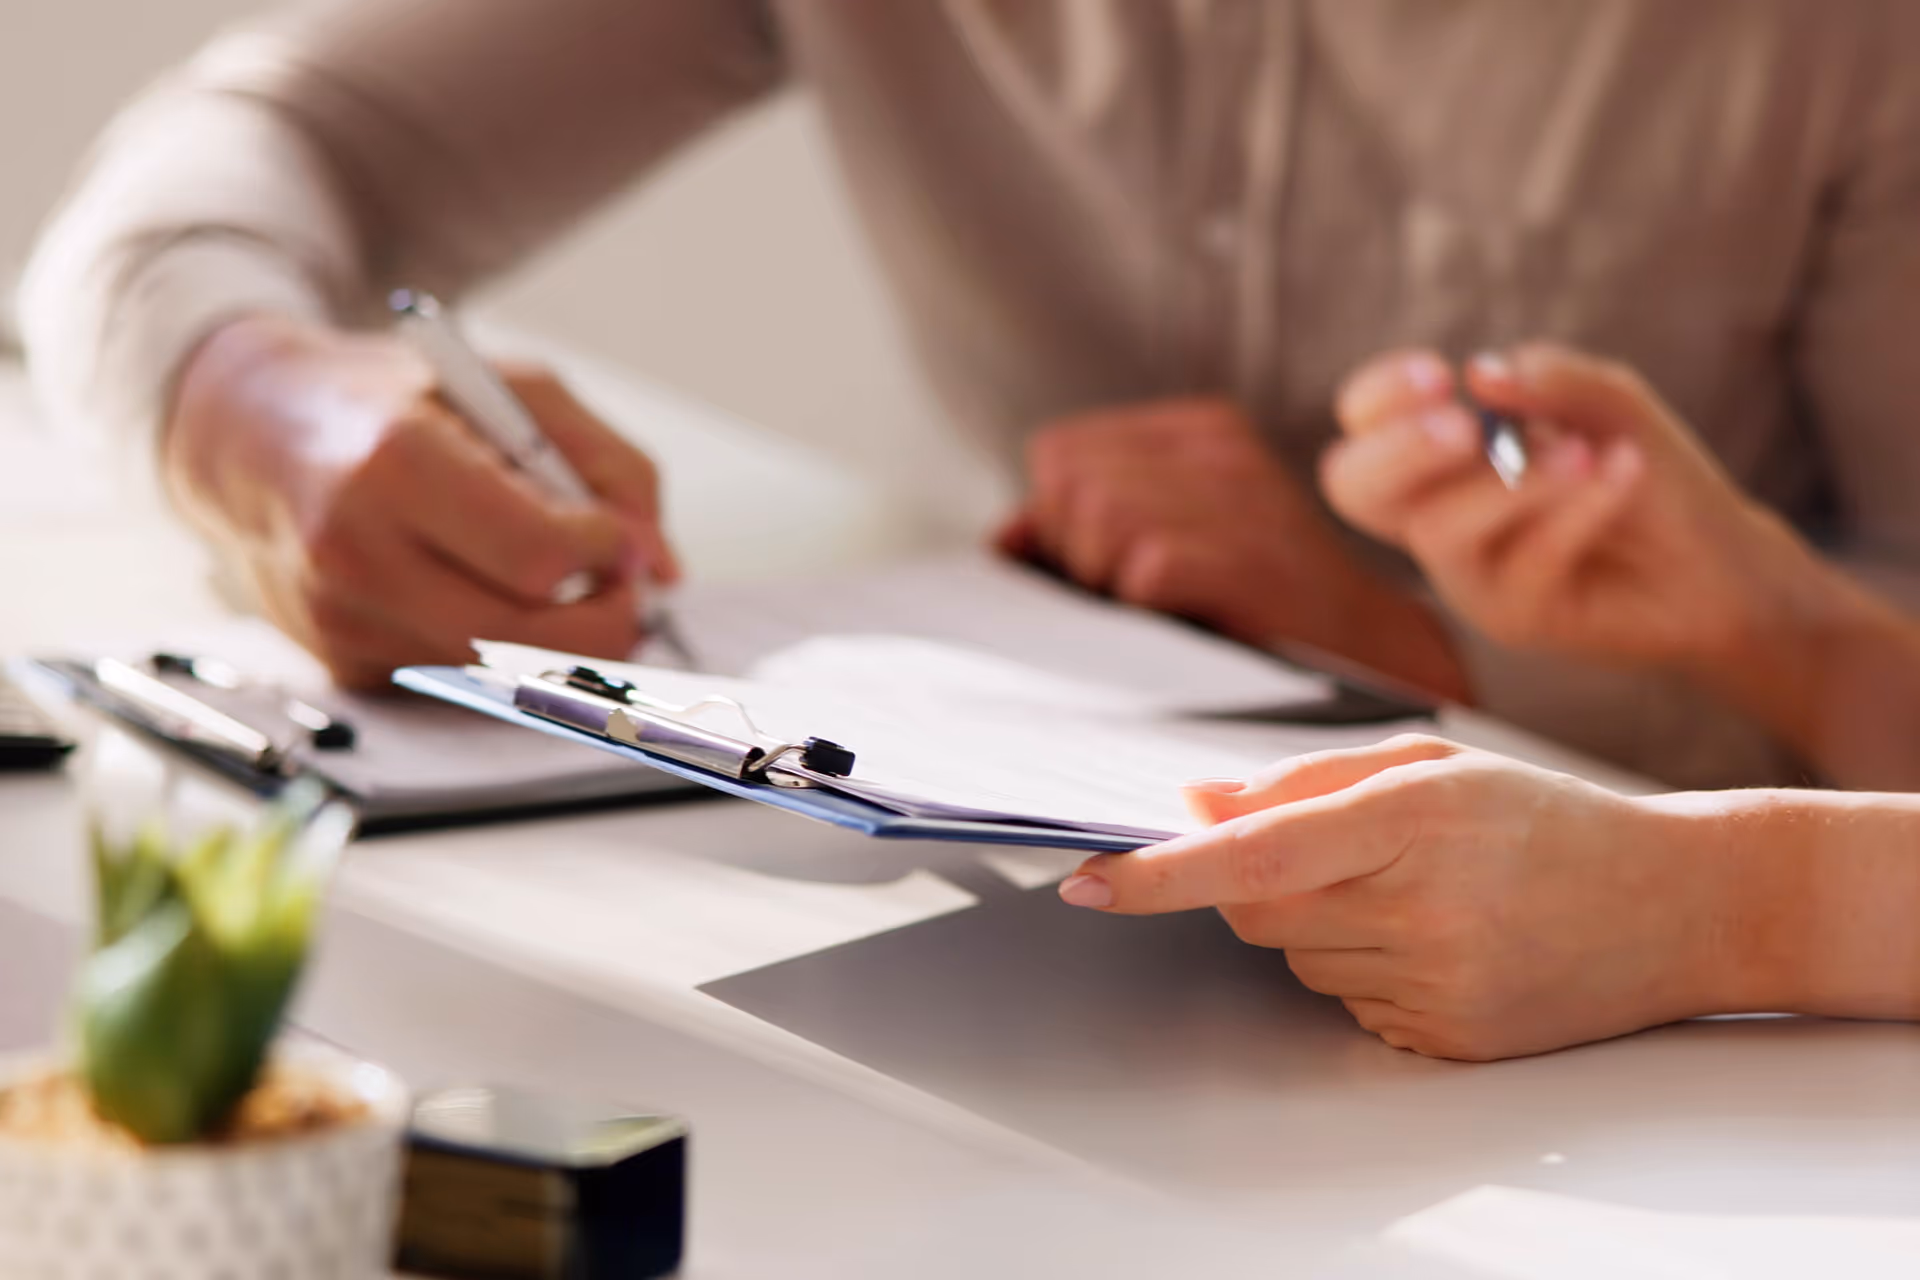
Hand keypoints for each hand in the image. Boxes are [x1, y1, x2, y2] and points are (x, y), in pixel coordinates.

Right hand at [164, 314, 679, 686]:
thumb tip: (664, 565)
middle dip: (606, 620)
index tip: (618, 538)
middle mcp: (356, 550)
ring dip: (560, 641)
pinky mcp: (342, 665)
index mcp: (396, 462)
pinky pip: (460, 680)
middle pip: (527, 638)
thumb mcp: (512, 390)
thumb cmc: (395, 403)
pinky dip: (497, 650)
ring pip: (501, 671)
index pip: (539, 558)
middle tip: (623, 586)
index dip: (607, 556)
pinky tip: (481, 595)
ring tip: (562, 586)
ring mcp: (342, 618)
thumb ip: (609, 466)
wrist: (250, 434)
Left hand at [999, 398, 1471, 701]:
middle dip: (1074, 550)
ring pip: (1099, 516)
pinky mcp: (1249, 557)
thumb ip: (1083, 528)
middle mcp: (1220, 450)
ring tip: (1157, 610)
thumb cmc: (1253, 608)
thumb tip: (1009, 537)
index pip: (1061, 452)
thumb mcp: (1171, 543)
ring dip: (1107, 581)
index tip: (1103, 568)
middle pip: (1068, 480)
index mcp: (1199, 431)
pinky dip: (1143, 607)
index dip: (1058, 519)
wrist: (1370, 654)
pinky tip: (1181, 624)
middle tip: (1127, 596)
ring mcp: (1240, 498)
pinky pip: (1143, 568)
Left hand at [1056, 736, 1745, 1060]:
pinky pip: (1348, 1007)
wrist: (1680, 904)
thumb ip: (1304, 780)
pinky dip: (1364, 971)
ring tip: (1421, 897)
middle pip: (1255, 914)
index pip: (1252, 857)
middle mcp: (1422, 909)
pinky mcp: (1448, 1041)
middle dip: (1256, 883)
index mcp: (1414, 817)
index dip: (1159, 874)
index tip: (1084, 880)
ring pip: (1297, 961)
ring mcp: (1438, 986)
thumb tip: (1197, 804)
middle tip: (1334, 855)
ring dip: (1319, 926)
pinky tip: (1441, 942)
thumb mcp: (1432, 765)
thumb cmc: (1546, 818)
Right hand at [1322, 345, 1830, 676]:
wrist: (1719, 560)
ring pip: (1440, 528)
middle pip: (1353, 487)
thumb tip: (1481, 375)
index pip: (1364, 424)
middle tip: (1464, 429)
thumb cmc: (1646, 473)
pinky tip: (1623, 477)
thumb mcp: (1609, 402)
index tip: (1439, 373)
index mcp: (1438, 455)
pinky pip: (1521, 561)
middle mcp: (1434, 515)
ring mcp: (1466, 572)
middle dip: (1400, 450)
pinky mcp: (1511, 617)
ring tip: (1588, 454)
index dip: (1380, 397)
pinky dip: (1576, 510)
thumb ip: (1550, 379)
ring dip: (1516, 482)